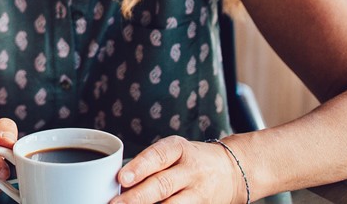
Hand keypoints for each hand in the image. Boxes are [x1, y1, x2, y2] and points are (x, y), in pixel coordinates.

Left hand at [111, 136, 242, 203]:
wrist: (231, 171)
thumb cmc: (190, 160)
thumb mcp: (174, 151)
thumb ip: (149, 164)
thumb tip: (119, 184)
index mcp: (179, 149)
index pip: (158, 156)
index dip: (139, 167)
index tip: (121, 178)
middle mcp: (191, 170)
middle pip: (162, 185)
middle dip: (137, 197)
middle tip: (115, 203)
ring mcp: (198, 192)